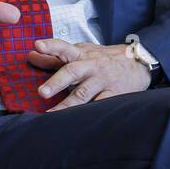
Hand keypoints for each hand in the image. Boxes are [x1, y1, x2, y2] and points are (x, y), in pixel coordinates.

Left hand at [27, 39, 152, 111]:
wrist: (138, 62)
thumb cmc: (102, 58)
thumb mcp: (81, 52)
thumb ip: (56, 56)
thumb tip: (31, 55)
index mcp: (81, 54)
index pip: (64, 47)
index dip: (51, 46)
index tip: (37, 46)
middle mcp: (91, 65)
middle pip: (72, 71)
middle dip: (57, 82)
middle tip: (42, 92)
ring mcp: (102, 80)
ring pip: (84, 93)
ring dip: (67, 105)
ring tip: (51, 115)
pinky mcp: (114, 94)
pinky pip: (100, 104)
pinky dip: (90, 113)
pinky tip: (77, 122)